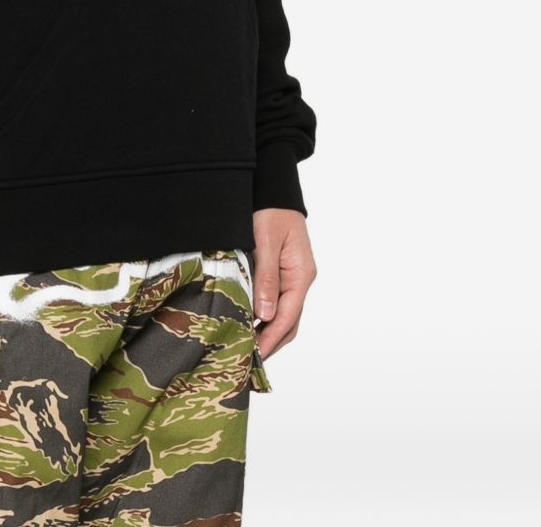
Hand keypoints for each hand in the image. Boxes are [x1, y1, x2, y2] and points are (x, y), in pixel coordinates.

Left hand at [250, 209, 316, 361]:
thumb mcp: (265, 242)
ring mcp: (293, 276)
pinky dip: (264, 315)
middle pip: (289, 321)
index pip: (288, 316)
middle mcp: (300, 279)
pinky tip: (248, 321)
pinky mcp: (282, 272)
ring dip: (268, 331)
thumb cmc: (270, 210)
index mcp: (301, 274)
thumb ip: (266, 278)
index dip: (271, 338)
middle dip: (271, 342)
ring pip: (283, 313)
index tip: (255, 355)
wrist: (273, 188)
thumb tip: (265, 316)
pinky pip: (276, 300)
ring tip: (246, 346)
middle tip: (248, 359)